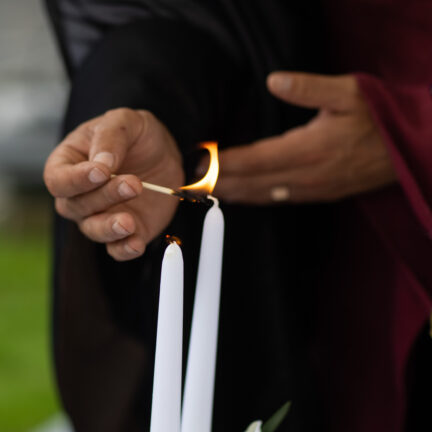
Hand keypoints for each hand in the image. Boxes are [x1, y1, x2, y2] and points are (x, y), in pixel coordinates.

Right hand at [44, 108, 183, 260]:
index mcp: (70, 164)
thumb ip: (110, 138)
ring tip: (129, 222)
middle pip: (76, 206)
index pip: (58, 179)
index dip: (76, 180)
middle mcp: (80, 194)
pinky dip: (125, 249)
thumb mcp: (125, 122)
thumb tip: (100, 165)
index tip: (101, 172)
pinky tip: (136, 243)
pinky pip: (117, 248)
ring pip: (94, 230)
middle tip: (133, 183)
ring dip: (110, 228)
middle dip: (104, 197)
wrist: (164, 154)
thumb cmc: (137, 135)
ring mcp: (102, 215)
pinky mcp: (125, 230)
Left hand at [212, 72, 395, 203]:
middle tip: (190, 183)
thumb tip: (273, 81)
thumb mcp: (347, 92)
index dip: (224, 163)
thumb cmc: (377, 118)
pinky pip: (278, 200)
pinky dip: (254, 199)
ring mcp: (311, 188)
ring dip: (233, 194)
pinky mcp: (316, 195)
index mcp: (309, 148)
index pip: (255, 159)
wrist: (405, 149)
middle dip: (219, 183)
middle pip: (253, 183)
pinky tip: (240, 197)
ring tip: (205, 192)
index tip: (199, 164)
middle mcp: (306, 174)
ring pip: (263, 196)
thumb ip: (308, 89)